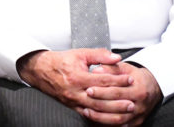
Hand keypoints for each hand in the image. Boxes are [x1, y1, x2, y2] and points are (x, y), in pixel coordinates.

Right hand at [17, 49, 133, 120]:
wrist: (42, 70)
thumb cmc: (62, 61)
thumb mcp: (80, 54)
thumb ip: (99, 55)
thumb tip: (116, 58)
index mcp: (78, 77)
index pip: (102, 81)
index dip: (118, 80)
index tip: (130, 79)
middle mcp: (75, 92)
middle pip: (100, 100)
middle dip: (118, 102)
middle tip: (132, 102)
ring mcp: (73, 102)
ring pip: (95, 111)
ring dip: (111, 113)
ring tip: (125, 112)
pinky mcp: (71, 107)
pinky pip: (88, 116)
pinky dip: (100, 119)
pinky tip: (111, 119)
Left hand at [85, 63, 161, 125]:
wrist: (152, 88)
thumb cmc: (136, 77)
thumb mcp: (125, 68)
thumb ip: (111, 68)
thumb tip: (96, 70)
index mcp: (138, 89)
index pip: (117, 92)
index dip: (102, 91)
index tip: (88, 89)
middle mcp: (140, 104)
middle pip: (117, 107)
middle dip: (99, 104)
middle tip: (85, 100)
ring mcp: (138, 115)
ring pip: (118, 120)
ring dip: (101, 118)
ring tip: (87, 112)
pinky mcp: (136, 123)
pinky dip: (107, 125)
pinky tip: (96, 121)